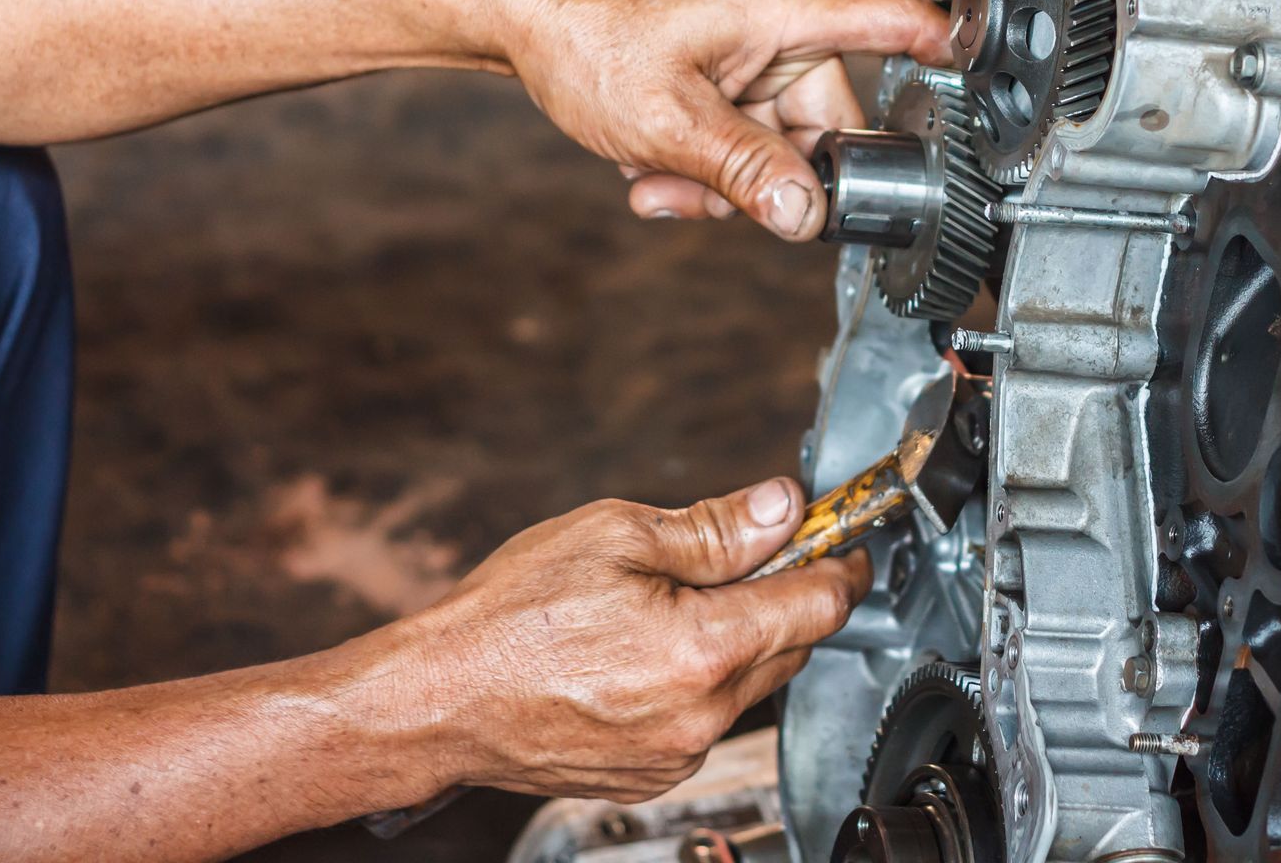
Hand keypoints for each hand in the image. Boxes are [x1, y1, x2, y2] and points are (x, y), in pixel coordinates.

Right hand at [398, 478, 869, 800]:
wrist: (438, 701)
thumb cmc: (510, 618)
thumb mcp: (616, 536)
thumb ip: (717, 527)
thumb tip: (783, 507)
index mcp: (704, 648)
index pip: (820, 606)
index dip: (840, 563)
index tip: (843, 541)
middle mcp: (703, 714)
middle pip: (793, 646)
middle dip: (786, 594)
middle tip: (754, 552)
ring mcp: (679, 754)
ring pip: (751, 684)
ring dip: (741, 638)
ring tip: (676, 600)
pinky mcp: (655, 774)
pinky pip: (709, 718)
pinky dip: (702, 679)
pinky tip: (650, 649)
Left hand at [495, 0, 950, 239]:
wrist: (512, 3)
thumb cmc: (584, 33)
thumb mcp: (670, 125)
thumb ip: (747, 174)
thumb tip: (807, 218)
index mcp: (785, 6)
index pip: (899, 21)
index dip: (951, 54)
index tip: (985, 91)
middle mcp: (776, 13)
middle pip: (825, 118)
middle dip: (768, 175)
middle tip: (705, 197)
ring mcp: (745, 34)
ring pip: (772, 132)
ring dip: (723, 173)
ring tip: (656, 179)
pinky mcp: (717, 51)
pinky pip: (738, 120)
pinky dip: (701, 151)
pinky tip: (648, 160)